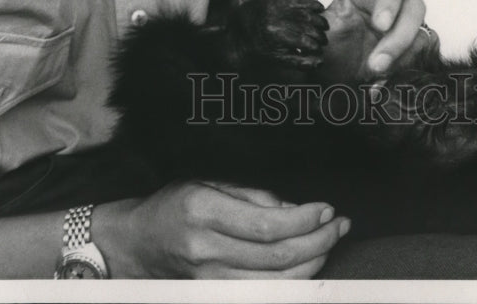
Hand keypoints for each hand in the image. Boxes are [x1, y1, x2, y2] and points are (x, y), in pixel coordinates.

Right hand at [96, 180, 349, 278]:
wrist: (137, 242)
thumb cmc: (176, 204)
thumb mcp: (211, 183)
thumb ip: (254, 197)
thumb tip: (296, 212)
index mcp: (204, 211)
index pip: (268, 225)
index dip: (306, 220)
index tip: (327, 209)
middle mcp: (206, 249)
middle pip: (278, 257)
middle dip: (318, 241)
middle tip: (339, 224)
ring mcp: (209, 279)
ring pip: (276, 282)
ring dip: (313, 263)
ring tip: (329, 241)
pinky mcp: (212, 294)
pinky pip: (262, 293)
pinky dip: (291, 282)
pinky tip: (306, 264)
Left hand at [280, 0, 425, 80]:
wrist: (331, 90)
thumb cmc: (324, 51)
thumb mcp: (311, 28)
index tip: (379, 25)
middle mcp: (391, 6)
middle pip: (414, 5)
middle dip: (399, 36)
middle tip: (376, 63)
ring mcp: (406, 29)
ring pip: (423, 32)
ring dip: (402, 56)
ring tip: (375, 76)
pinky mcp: (416, 51)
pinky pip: (426, 55)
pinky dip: (408, 69)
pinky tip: (384, 85)